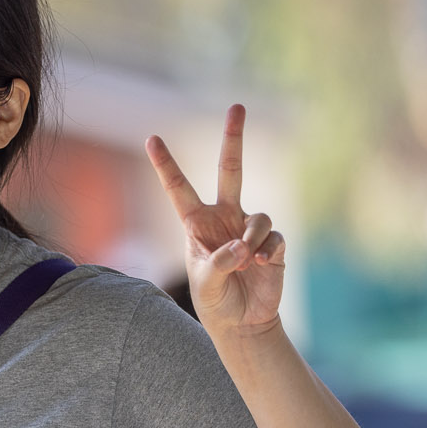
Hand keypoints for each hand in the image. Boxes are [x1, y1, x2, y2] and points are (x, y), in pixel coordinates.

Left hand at [147, 104, 284, 335]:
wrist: (242, 322)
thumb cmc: (215, 300)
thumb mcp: (206, 284)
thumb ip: (220, 263)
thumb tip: (241, 246)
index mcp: (196, 224)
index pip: (179, 188)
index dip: (166, 164)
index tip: (152, 138)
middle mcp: (224, 218)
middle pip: (231, 170)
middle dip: (233, 138)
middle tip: (236, 106)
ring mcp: (249, 228)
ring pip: (259, 216)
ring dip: (253, 238)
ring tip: (248, 260)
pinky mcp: (273, 243)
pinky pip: (275, 236)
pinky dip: (268, 250)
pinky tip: (262, 264)